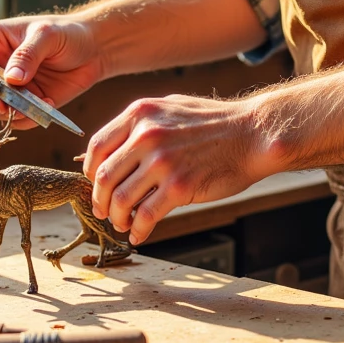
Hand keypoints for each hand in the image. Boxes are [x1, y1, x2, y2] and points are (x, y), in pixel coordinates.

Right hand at [0, 17, 103, 128]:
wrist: (93, 50)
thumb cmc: (68, 33)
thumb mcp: (48, 35)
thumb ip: (28, 54)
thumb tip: (10, 80)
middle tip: (3, 107)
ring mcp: (6, 87)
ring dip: (4, 113)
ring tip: (29, 108)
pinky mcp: (22, 104)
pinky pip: (13, 120)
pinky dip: (25, 119)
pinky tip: (46, 105)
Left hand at [82, 93, 266, 244]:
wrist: (252, 133)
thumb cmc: (214, 122)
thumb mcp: (170, 108)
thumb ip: (141, 125)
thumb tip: (111, 150)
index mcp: (140, 114)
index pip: (97, 146)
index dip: (91, 171)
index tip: (97, 184)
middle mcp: (146, 136)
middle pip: (103, 178)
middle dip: (99, 201)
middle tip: (104, 211)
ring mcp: (162, 162)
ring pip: (120, 200)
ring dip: (117, 218)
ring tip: (124, 224)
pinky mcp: (179, 186)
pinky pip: (146, 216)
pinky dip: (139, 231)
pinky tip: (141, 234)